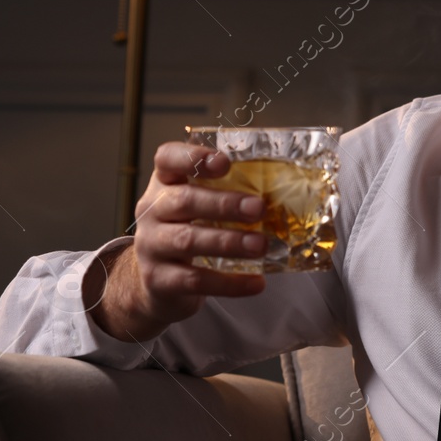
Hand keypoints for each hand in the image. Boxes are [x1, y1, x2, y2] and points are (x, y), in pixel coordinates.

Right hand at [84, 142, 269, 340]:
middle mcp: (152, 211)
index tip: (224, 163)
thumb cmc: (189, 229)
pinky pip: (195, 280)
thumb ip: (230, 192)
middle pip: (184, 201)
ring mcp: (151, 246)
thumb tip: (289, 189)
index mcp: (165, 183)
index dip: (192, 157)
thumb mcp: (200, 205)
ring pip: (188, 241)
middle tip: (259, 208)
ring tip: (261, 245)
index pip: (167, 159)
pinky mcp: (158, 280)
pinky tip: (257, 282)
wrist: (156, 280)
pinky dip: (229, 283)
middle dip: (225, 204)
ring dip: (229, 242)